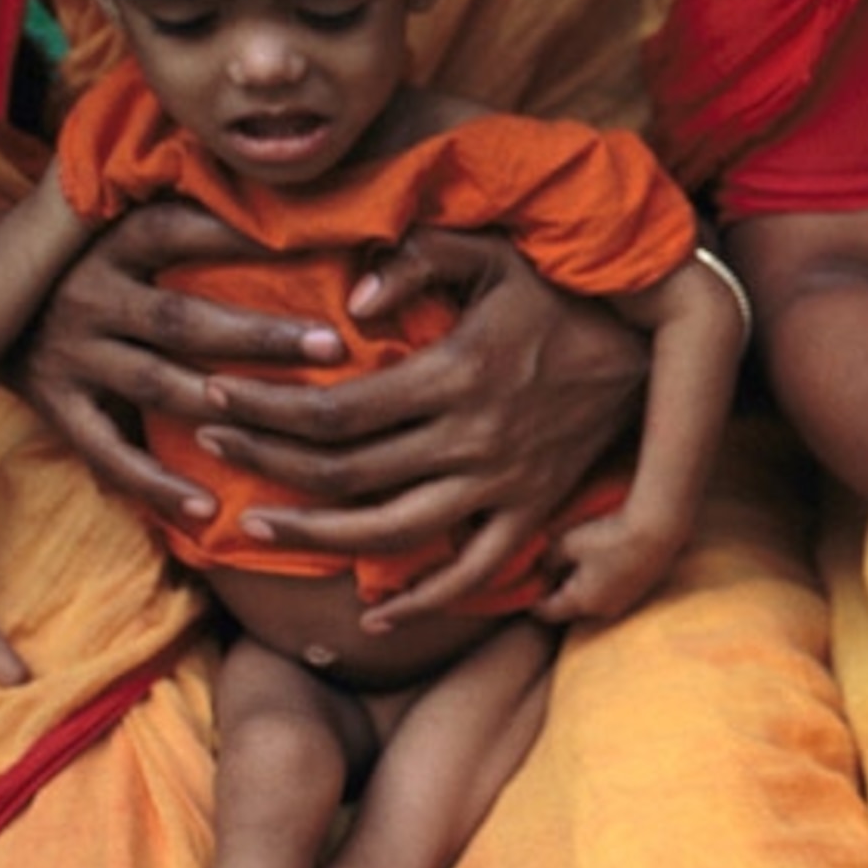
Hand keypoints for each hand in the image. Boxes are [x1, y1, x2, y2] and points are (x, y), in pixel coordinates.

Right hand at [16, 199, 346, 522]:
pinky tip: (207, 508)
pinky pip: (109, 453)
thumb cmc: (97, 262)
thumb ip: (197, 225)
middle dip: (260, 335)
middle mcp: (89, 296)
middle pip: (182, 319)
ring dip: (228, 405)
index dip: (240, 237)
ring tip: (294, 422)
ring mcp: (70, 354)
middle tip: (333, 345)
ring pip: (157, 384)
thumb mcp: (126, 229)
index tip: (317, 246)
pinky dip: (156, 483)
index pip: (178, 231)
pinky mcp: (57, 406)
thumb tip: (308, 221)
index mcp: (112, 243)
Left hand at [193, 228, 644, 614]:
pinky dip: (427, 601)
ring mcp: (505, 482)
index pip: (335, 409)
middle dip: (267, 466)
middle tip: (211, 451)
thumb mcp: (497, 253)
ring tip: (260, 529)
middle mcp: (474, 438)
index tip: (214, 398)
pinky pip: (477, 572)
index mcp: (456, 374)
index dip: (265, 410)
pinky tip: (377, 614)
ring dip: (319, 539)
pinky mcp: (534, 509)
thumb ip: (423, 257)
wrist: (655, 345)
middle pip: (347, 473)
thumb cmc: (561, 291)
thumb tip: (354, 300)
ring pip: (394, 532)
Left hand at [531, 505, 685, 624]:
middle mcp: (603, 609)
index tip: (525, 584)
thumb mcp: (567, 542)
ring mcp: (624, 602)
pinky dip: (600, 581)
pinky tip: (600, 559)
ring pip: (592, 600)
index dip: (531, 600)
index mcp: (581, 602)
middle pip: (570, 608)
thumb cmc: (609, 536)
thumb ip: (547, 558)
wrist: (658, 529)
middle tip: (548, 569)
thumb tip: (542, 567)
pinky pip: (610, 592)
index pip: (546, 612)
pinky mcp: (638, 590)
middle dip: (557, 591)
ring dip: (580, 586)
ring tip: (575, 562)